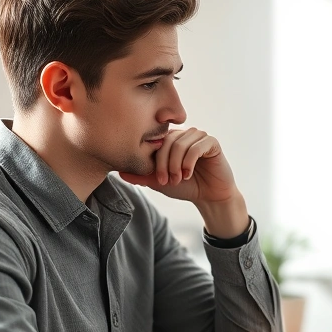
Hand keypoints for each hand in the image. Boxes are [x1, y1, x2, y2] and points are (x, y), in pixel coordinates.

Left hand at [119, 128, 248, 237]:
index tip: (158, 179)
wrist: (209, 197)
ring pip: (181, 144)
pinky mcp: (212, 142)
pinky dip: (190, 162)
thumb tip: (119, 172)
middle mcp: (185, 134)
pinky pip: (197, 147)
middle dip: (165, 163)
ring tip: (179, 179)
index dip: (156, 160)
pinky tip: (189, 174)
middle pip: (168, 141)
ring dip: (177, 165)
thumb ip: (141, 176)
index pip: (157, 141)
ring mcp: (199, 137)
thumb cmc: (185, 187)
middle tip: (168, 180)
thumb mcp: (159, 182)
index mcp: (172, 139)